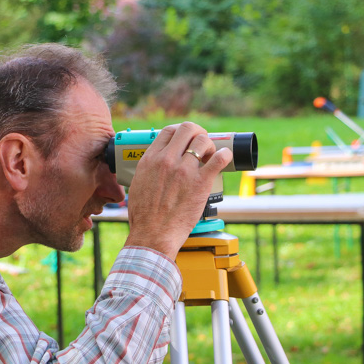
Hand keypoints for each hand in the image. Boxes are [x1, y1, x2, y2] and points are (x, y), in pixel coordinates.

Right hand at [124, 122, 232, 259]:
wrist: (152, 234)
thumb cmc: (143, 216)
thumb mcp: (138, 184)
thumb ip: (149, 170)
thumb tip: (156, 166)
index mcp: (150, 160)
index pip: (169, 130)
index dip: (181, 132)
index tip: (186, 140)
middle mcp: (167, 160)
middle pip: (187, 128)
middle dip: (198, 132)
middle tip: (201, 144)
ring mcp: (184, 170)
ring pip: (203, 140)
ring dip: (209, 145)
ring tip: (209, 156)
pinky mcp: (200, 183)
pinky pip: (219, 159)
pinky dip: (225, 155)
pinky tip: (225, 157)